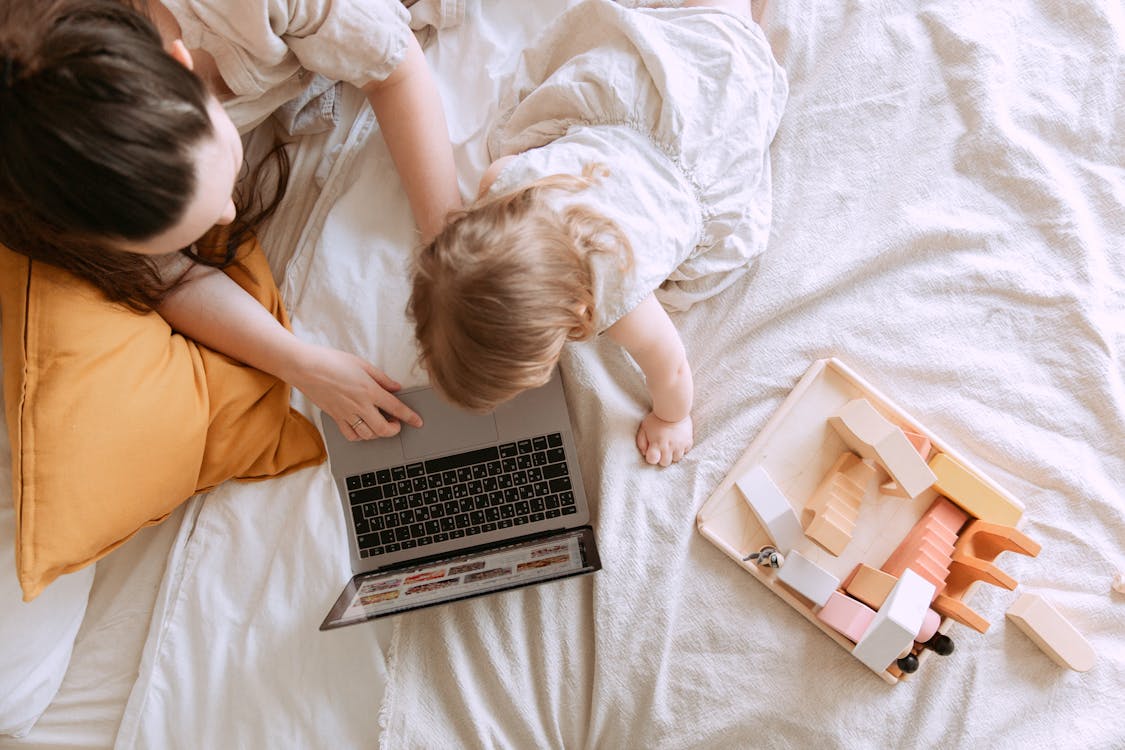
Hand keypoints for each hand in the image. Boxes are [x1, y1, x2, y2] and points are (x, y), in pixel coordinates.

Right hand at [286, 343, 422, 440]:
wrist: (304, 367)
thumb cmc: (331, 361)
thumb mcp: (362, 364)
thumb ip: (381, 378)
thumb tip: (396, 387)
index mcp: (369, 390)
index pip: (396, 407)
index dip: (410, 417)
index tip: (418, 422)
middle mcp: (359, 405)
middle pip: (383, 428)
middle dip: (394, 430)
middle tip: (396, 424)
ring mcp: (346, 414)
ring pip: (368, 435)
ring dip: (378, 433)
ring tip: (381, 424)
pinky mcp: (335, 418)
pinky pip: (350, 435)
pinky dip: (360, 435)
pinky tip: (363, 427)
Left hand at [635, 412, 692, 466]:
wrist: (673, 408)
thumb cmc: (656, 417)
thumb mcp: (644, 427)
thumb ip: (641, 442)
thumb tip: (645, 453)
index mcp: (656, 444)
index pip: (652, 460)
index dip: (651, 457)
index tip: (652, 452)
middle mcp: (668, 447)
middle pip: (665, 463)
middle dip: (662, 458)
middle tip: (661, 449)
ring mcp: (679, 445)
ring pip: (676, 459)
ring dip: (672, 454)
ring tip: (670, 445)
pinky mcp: (688, 442)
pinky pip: (685, 452)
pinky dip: (682, 449)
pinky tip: (678, 442)